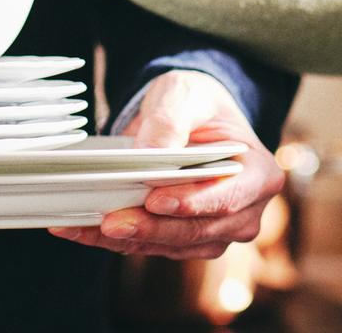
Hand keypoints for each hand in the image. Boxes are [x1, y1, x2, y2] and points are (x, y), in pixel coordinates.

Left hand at [50, 70, 284, 259]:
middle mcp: (244, 212)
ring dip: (127, 239)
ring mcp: (216, 232)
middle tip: (111, 221)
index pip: (228, 197)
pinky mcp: (184, 242)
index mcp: (258, 174)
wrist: (187, 116)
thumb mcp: (185, 95)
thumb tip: (151, 154)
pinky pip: (150, 246)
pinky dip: (116, 240)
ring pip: (170, 245)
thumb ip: (171, 120)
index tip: (155, 200)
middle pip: (197, 230)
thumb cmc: (196, 103)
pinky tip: (83, 228)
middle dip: (151, 227)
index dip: (192, 203)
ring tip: (86, 225)